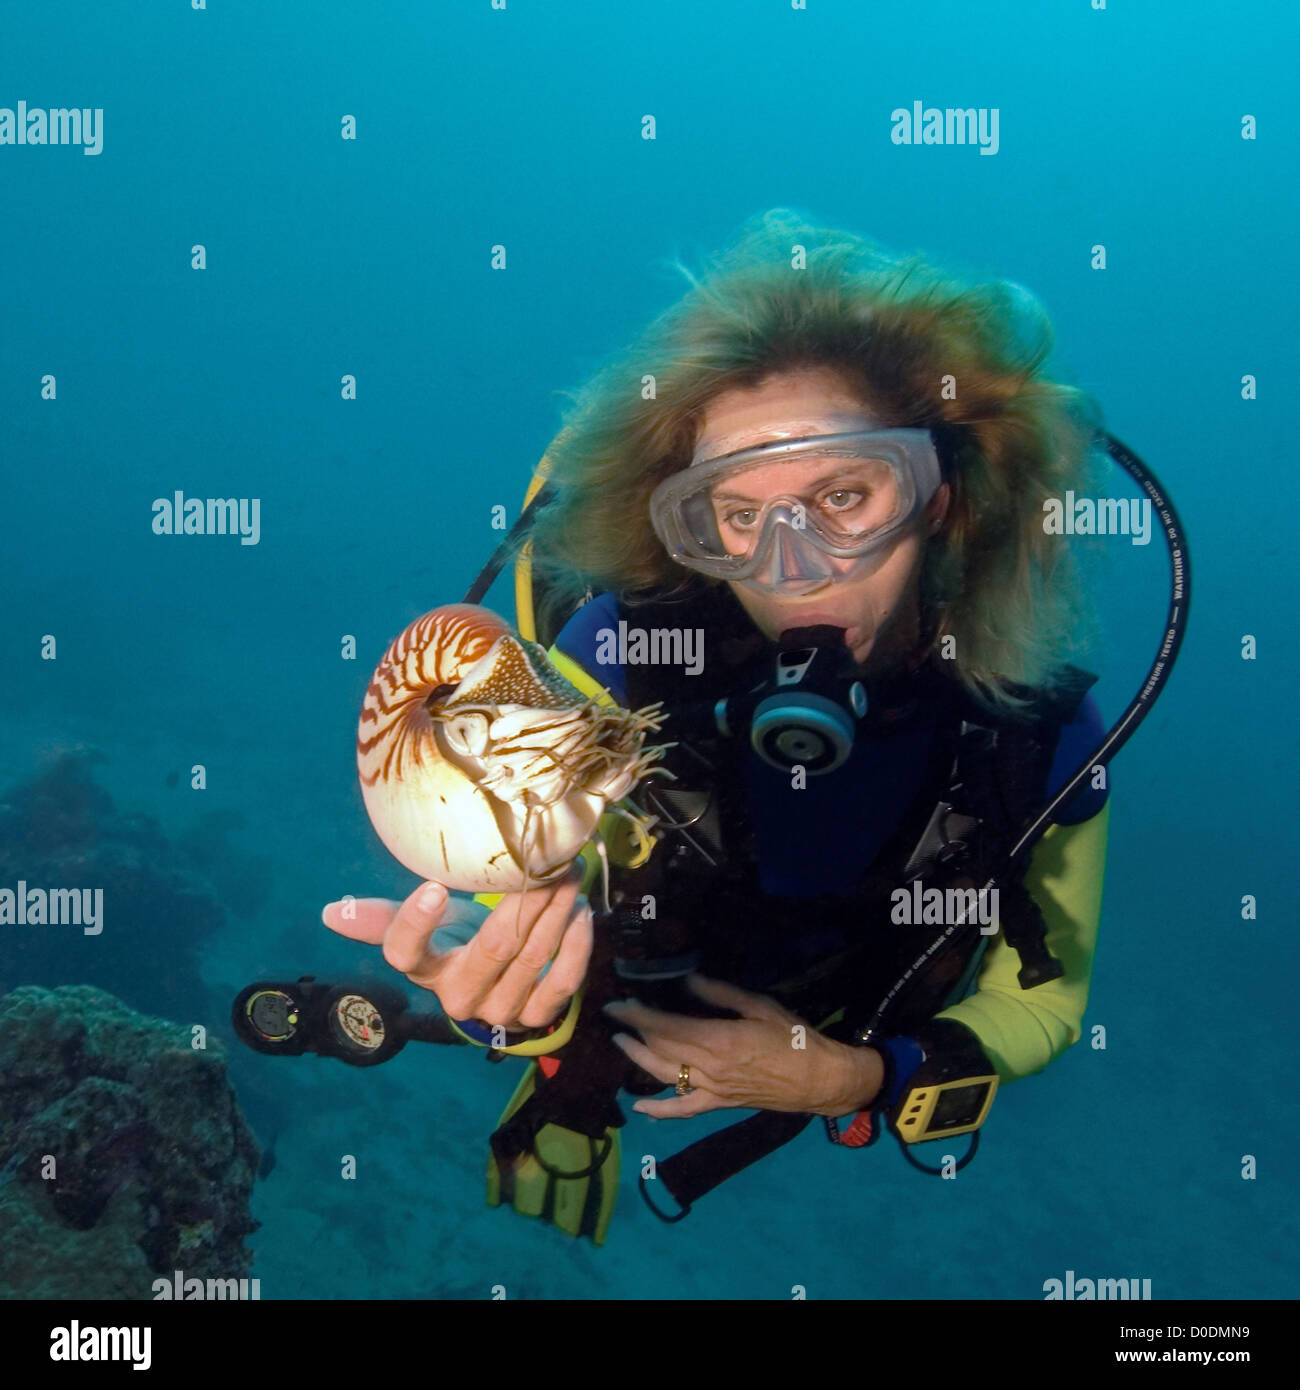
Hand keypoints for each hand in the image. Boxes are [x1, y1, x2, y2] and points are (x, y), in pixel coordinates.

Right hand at [321, 865, 591, 1029]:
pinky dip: (575, 947)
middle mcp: (459, 998)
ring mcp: (500, 1012)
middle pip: (491, 948)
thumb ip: (385, 917)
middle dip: (523, 901)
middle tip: (546, 864)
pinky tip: (581, 914)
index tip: (432, 888)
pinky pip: (561, 984)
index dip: (415, 925)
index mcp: (426, 971)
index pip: (406, 955)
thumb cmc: (459, 942)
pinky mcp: (537, 1017)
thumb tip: (330, 912)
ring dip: (555, 913)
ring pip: (532, 960)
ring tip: (569, 876)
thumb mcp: (427, 926)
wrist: (496, 984)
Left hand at [603, 975, 883, 1118]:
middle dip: (634, 1031)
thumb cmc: (794, 1037)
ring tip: (620, 1044)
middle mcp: (710, 1067)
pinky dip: (660, 1110)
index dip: (639, 1015)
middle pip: (661, 1049)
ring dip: (638, 1060)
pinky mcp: (720, 1104)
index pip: (667, 1026)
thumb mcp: (760, 1006)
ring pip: (666, 1076)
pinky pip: (685, 1110)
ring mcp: (713, 1089)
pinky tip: (640, 1106)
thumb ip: (721, 995)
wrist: (820, 1079)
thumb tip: (689, 980)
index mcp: (719, 1038)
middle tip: (615, 1016)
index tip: (619, 1003)